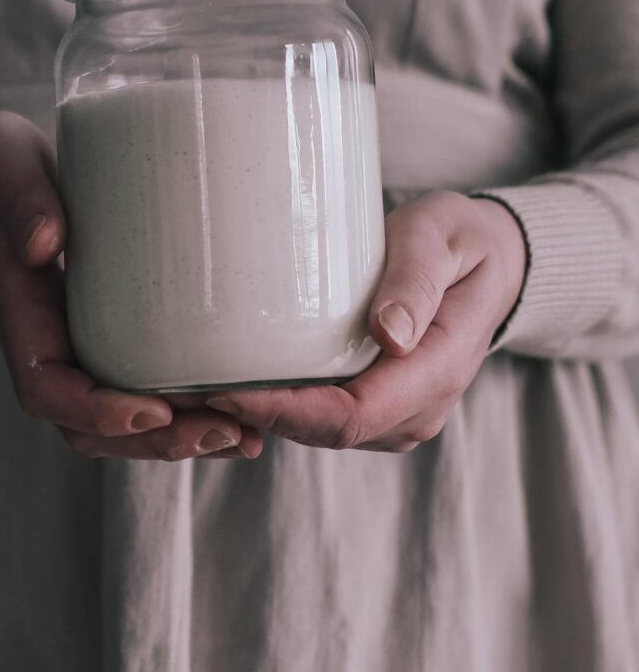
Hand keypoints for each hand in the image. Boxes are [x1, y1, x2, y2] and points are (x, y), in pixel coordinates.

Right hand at [0, 112, 260, 459]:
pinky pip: (138, 381)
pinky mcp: (105, 327)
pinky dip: (183, 404)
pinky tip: (236, 404)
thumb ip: (19, 199)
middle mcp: (45, 339)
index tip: (152, 412)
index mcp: (17, 309)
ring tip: (244, 436)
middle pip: (90, 424)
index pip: (46, 388)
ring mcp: (75, 339)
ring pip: (117, 416)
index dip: (96, 413)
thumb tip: (45, 243)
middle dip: (155, 440)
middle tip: (225, 432)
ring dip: (176, 436)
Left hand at [203, 191, 526, 452]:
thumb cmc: (460, 243)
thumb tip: (391, 335)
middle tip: (183, 387)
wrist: (489, 265)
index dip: (282, 412)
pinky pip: (320, 416)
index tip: (224, 390)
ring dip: (258, 415)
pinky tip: (231, 379)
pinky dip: (275, 405)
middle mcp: (413, 410)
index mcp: (434, 374)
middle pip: (322, 431)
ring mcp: (395, 413)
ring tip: (194, 384)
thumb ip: (417, 281)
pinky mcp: (375, 403)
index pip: (348, 416)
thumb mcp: (443, 240)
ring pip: (316, 431)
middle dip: (254, 417)